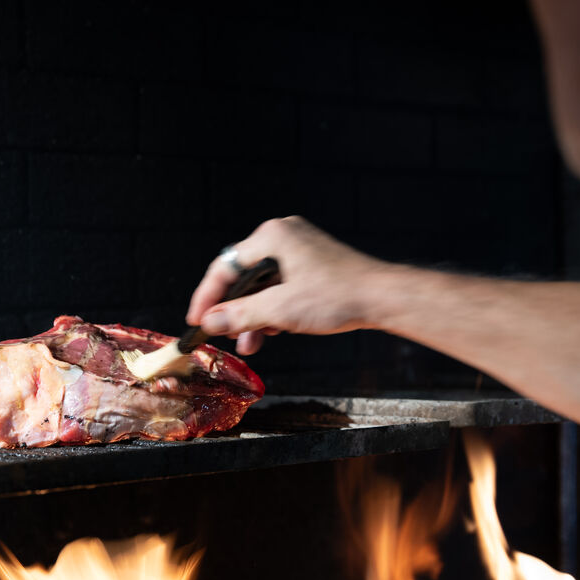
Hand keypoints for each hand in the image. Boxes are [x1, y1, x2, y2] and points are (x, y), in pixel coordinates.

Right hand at [186, 216, 389, 355]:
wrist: (382, 298)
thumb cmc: (338, 296)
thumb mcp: (280, 310)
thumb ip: (240, 315)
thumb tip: (209, 322)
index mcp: (272, 237)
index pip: (225, 267)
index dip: (208, 297)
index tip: (197, 320)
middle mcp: (284, 237)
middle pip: (243, 276)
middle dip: (234, 310)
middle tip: (222, 335)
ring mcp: (299, 251)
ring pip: (263, 286)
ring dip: (253, 315)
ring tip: (249, 343)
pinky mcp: (311, 266)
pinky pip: (281, 287)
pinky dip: (273, 309)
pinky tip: (270, 332)